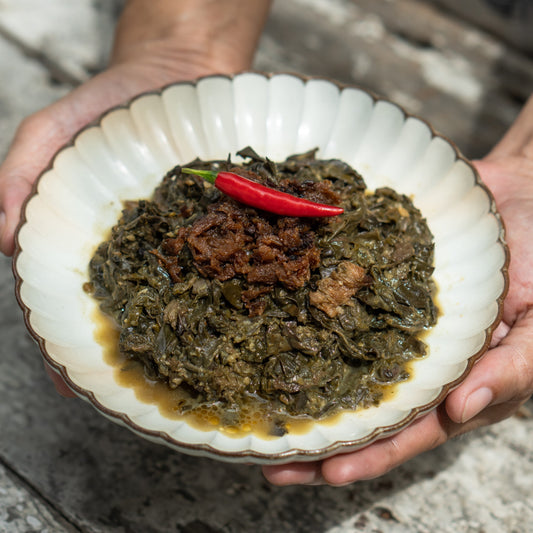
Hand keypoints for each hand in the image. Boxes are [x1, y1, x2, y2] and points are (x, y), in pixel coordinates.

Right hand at [2, 0, 270, 394]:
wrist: (178, 75)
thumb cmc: (109, 104)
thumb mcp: (53, 129)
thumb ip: (22, 174)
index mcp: (88, 239)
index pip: (66, 300)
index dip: (64, 342)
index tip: (73, 383)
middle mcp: (134, 250)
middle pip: (120, 310)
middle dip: (120, 352)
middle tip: (128, 391)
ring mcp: (178, 242)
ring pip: (171, 296)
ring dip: (172, 334)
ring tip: (178, 375)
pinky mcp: (217, 228)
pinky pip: (218, 264)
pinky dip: (220, 291)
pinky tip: (226, 317)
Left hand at [263, 97, 532, 485]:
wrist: (517, 202)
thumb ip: (510, 369)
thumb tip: (461, 410)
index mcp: (450, 382)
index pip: (406, 431)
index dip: (369, 455)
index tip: (325, 472)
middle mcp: (410, 361)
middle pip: (360, 411)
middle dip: (318, 440)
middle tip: (269, 460)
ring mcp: (386, 325)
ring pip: (338, 364)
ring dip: (299, 389)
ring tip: (256, 412)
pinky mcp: (371, 288)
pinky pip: (338, 307)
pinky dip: (307, 323)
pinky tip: (271, 336)